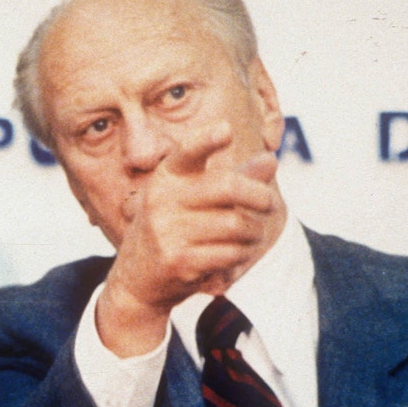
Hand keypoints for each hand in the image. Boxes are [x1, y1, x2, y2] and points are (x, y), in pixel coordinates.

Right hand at [97, 122, 280, 355]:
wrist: (136, 277)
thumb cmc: (173, 229)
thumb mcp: (194, 198)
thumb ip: (234, 177)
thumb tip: (271, 159)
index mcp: (166, 177)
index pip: (186, 152)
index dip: (206, 140)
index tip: (226, 130)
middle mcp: (161, 200)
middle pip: (228, 186)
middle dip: (260, 196)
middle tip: (269, 203)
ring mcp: (166, 231)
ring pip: (236, 225)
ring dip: (254, 232)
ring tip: (251, 235)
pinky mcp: (177, 260)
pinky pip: (230, 254)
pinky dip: (242, 255)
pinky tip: (235, 256)